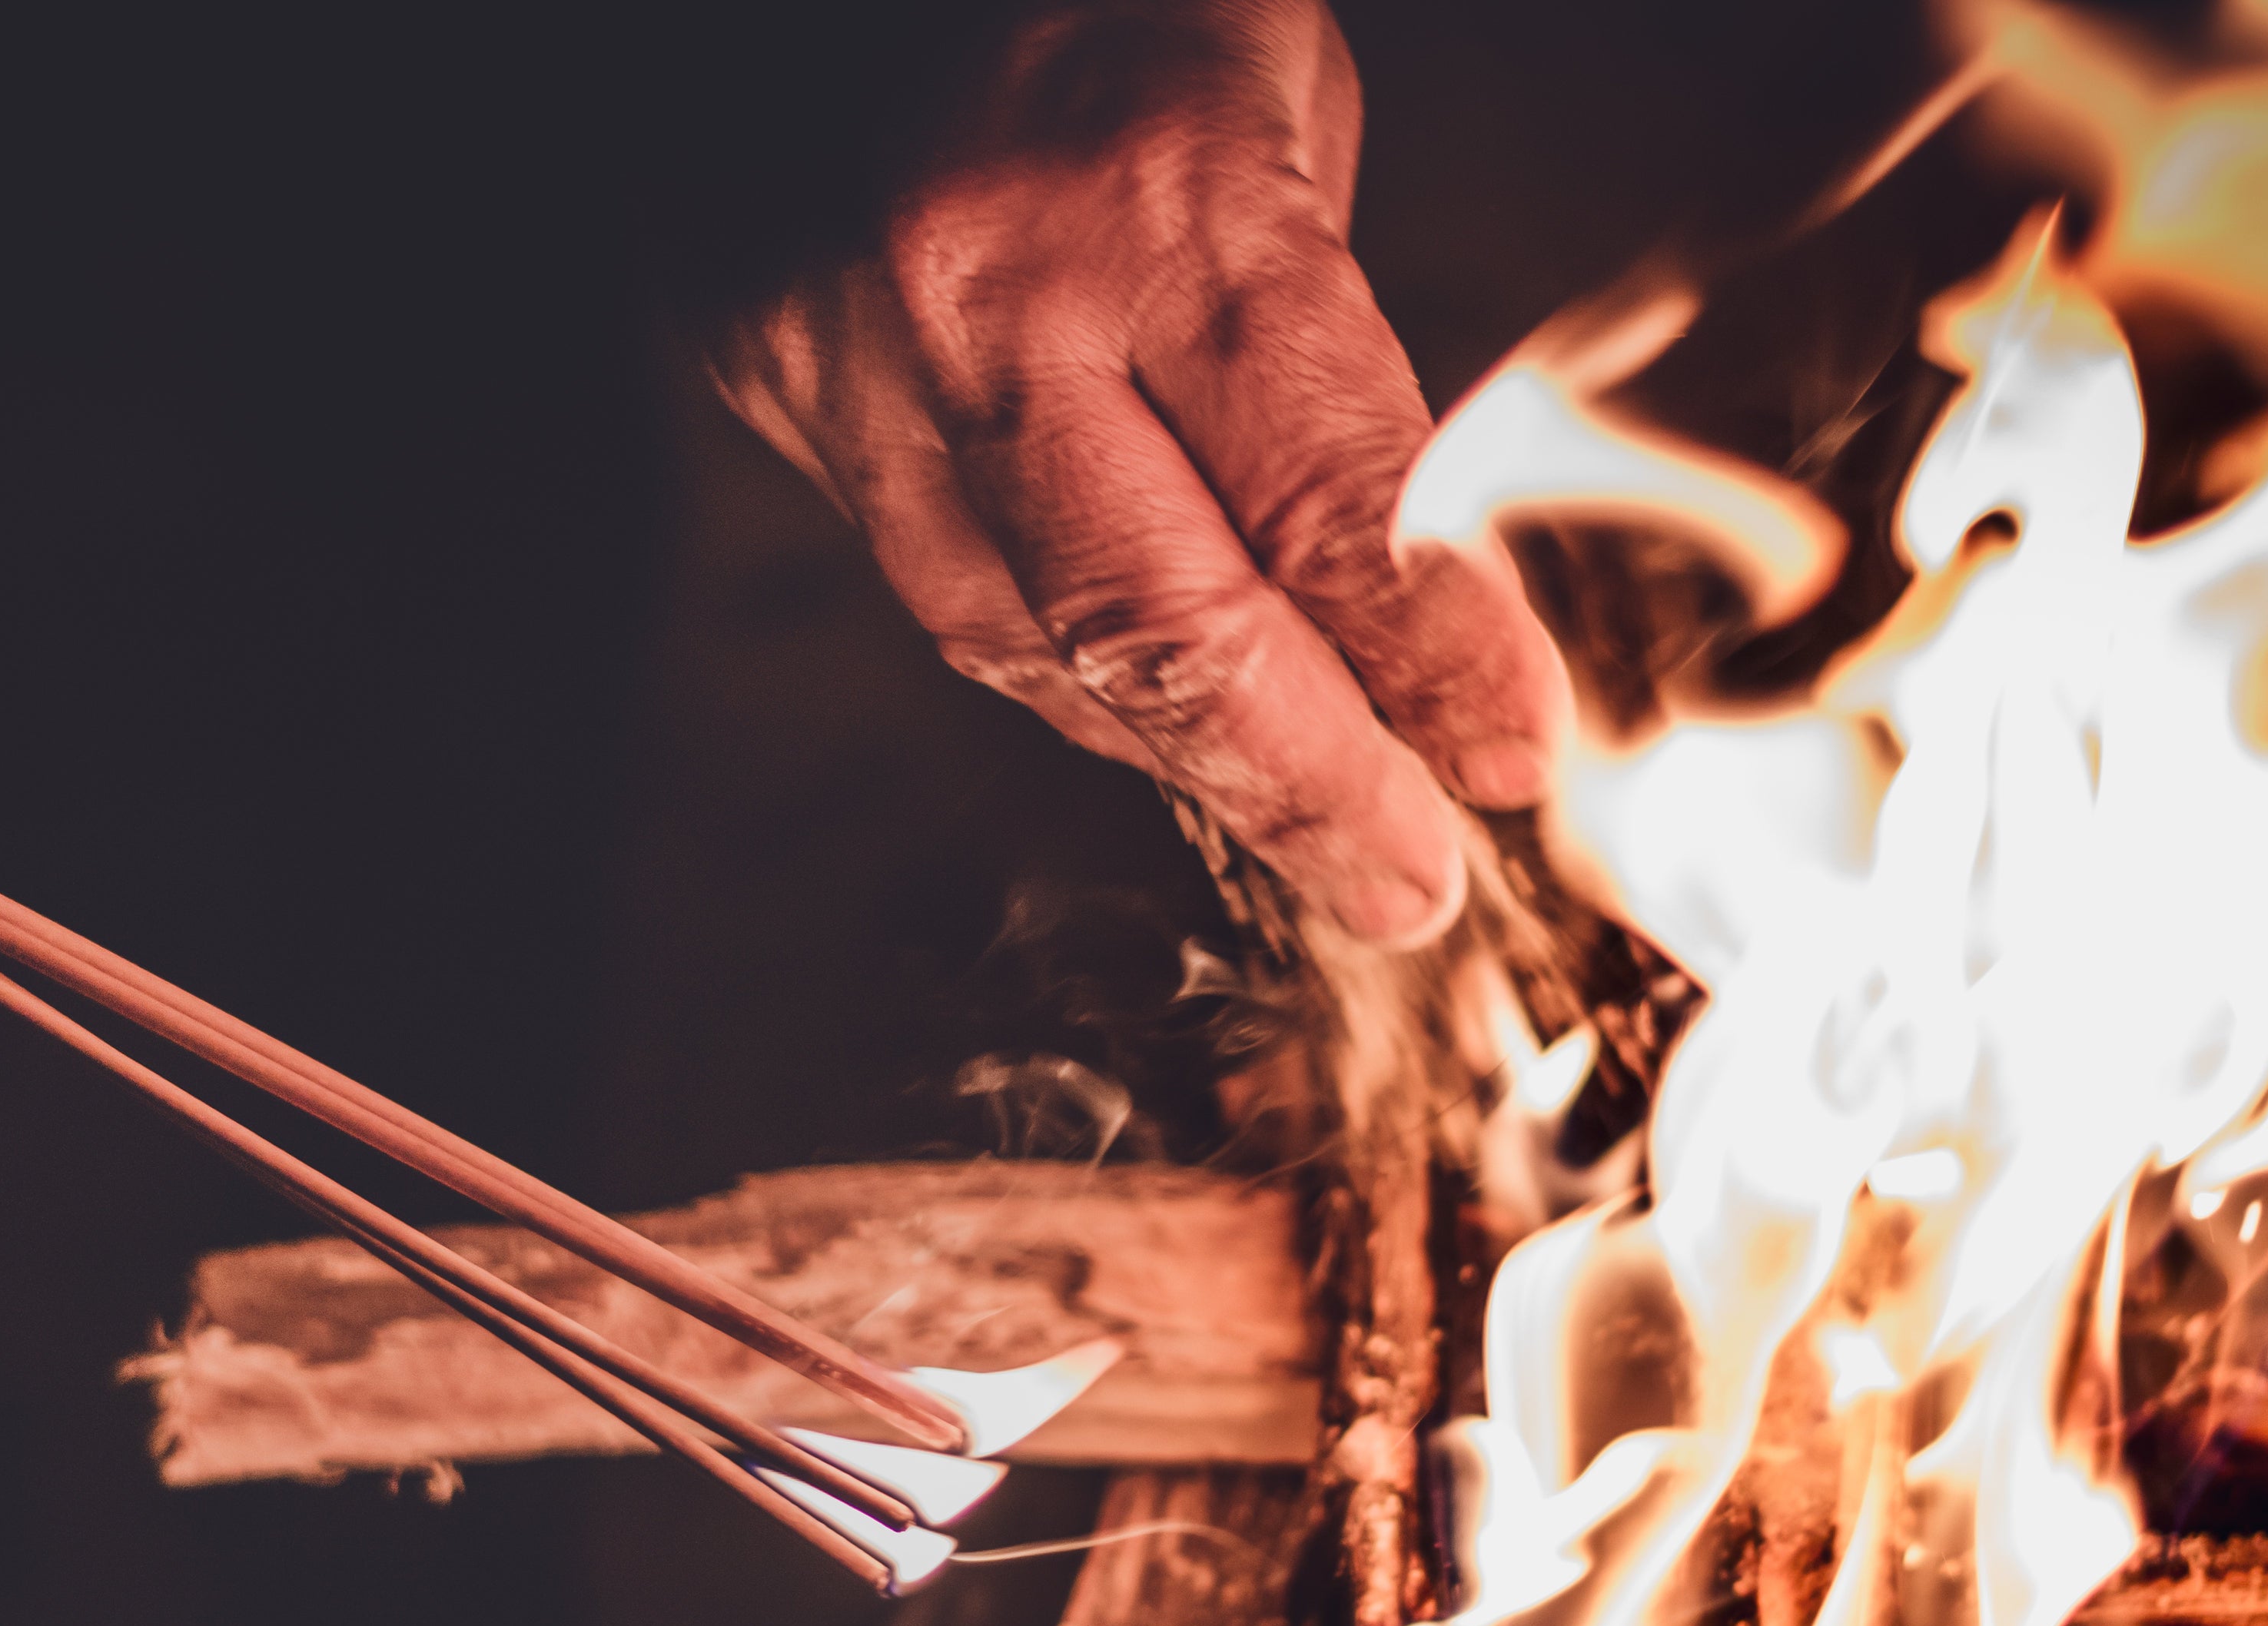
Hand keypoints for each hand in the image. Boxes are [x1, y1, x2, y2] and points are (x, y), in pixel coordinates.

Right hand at [712, 0, 1565, 942]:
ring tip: (1308, 814)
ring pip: (1027, 640)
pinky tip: (1150, 707)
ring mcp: (845, 356)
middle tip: (1405, 882)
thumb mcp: (1279, 101)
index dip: (1428, 657)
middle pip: (1155, 625)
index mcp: (1154, 196)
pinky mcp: (759, 381)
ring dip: (1182, 748)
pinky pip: (937, 581)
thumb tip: (1404, 586)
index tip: (1508, 755)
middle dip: (1301, 782)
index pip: (1323, 497)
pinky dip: (1061, 662)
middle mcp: (984, 299)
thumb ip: (1330, 349)